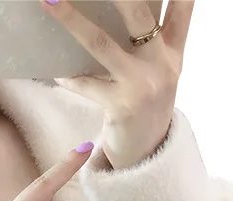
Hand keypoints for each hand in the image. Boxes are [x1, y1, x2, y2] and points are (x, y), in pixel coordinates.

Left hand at [41, 0, 194, 169]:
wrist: (147, 153)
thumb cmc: (146, 104)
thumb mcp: (160, 69)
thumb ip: (153, 39)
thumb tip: (119, 8)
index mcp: (174, 50)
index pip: (183, 7)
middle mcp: (162, 64)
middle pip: (141, 15)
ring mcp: (142, 85)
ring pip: (102, 44)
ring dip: (72, 21)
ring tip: (49, 0)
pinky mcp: (121, 106)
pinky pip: (86, 84)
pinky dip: (68, 77)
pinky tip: (55, 72)